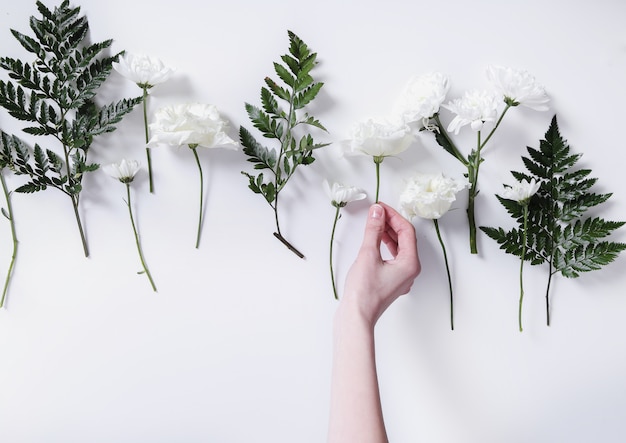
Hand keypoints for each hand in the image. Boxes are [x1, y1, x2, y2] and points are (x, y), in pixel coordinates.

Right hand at [341, 202, 420, 325]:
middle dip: (391, 223)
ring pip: (399, 249)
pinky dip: (385, 246)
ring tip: (375, 223)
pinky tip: (375, 241)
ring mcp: (401, 277)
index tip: (380, 207)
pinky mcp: (392, 281)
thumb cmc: (363, 291)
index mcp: (410, 263)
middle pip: (405, 239)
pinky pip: (393, 258)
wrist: (356, 317)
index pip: (407, 231)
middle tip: (377, 212)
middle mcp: (410, 271)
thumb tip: (377, 212)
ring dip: (388, 234)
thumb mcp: (368, 254)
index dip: (394, 216)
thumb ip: (374, 230)